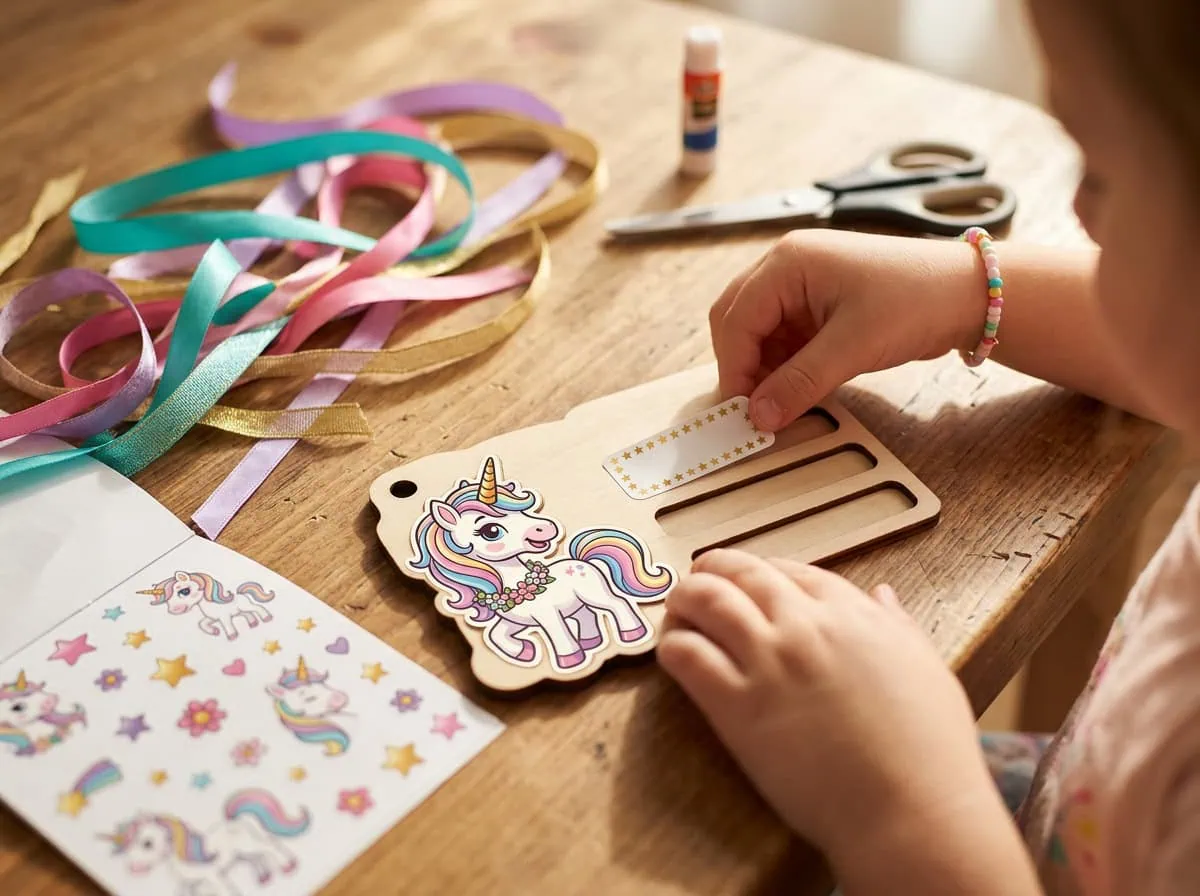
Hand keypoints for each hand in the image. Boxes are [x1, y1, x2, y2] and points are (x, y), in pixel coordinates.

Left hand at [658, 551, 1026, 888]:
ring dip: (685, 597)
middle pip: (743, 573)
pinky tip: (671, 651)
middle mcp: (804, 624)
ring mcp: (768, 660)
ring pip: (707, 601)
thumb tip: (882, 594)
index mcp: (851, 613)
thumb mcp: (927, 668)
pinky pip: (688, 656)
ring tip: (675, 607)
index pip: (791, 570)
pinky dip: (673, 644)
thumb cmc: (930, 750)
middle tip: (697, 579)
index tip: (749, 580)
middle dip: (714, 568)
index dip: (762, 571)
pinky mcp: (737, 704)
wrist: (910, 811)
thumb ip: (897, 625)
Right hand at [709, 229, 984, 431]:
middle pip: (737, 320)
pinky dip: (783, 368)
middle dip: (742, 366)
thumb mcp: (854, 346)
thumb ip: (800, 382)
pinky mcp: (817, 306)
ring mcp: (802, 286)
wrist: (968, 295)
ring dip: (762, 370)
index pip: (737, 318)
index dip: (734, 366)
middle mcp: (787, 267)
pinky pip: (783, 340)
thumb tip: (758, 416)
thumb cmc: (917, 300)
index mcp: (788, 262)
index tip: (741, 410)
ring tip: (779, 404)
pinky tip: (796, 390)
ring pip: (758, 334)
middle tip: (753, 409)